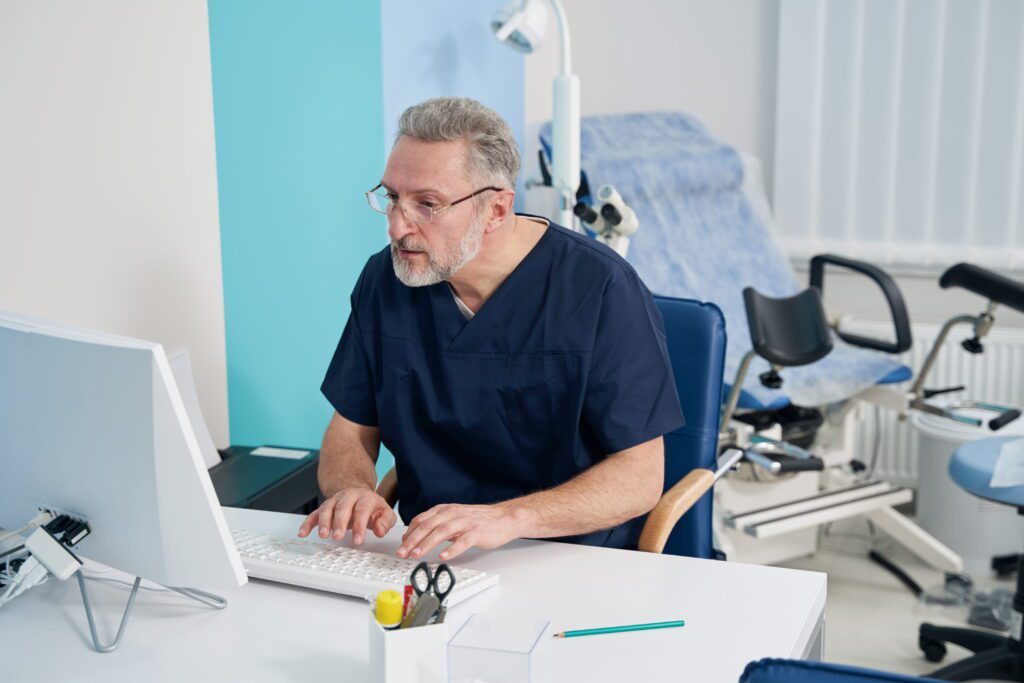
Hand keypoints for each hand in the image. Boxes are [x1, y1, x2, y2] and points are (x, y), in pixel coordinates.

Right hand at [297, 488, 396, 544]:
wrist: (358, 494)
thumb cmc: (372, 507)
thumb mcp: (385, 512)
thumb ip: (385, 522)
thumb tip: (379, 531)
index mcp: (365, 498)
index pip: (362, 511)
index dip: (359, 526)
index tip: (358, 541)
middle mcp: (348, 497)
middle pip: (342, 508)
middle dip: (339, 523)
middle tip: (338, 537)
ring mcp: (334, 501)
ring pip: (327, 509)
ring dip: (324, 522)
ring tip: (323, 535)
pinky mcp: (324, 507)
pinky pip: (314, 514)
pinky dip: (307, 523)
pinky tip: (303, 533)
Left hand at [397, 502, 523, 560]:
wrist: (504, 517)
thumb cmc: (479, 520)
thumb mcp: (454, 518)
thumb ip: (438, 525)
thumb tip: (418, 536)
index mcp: (445, 510)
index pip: (421, 520)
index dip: (409, 533)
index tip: (400, 545)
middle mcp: (453, 513)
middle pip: (428, 526)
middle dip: (412, 540)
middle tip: (402, 552)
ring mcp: (465, 522)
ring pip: (442, 532)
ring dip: (427, 543)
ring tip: (417, 554)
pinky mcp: (477, 532)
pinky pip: (462, 541)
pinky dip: (452, 549)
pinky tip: (443, 556)